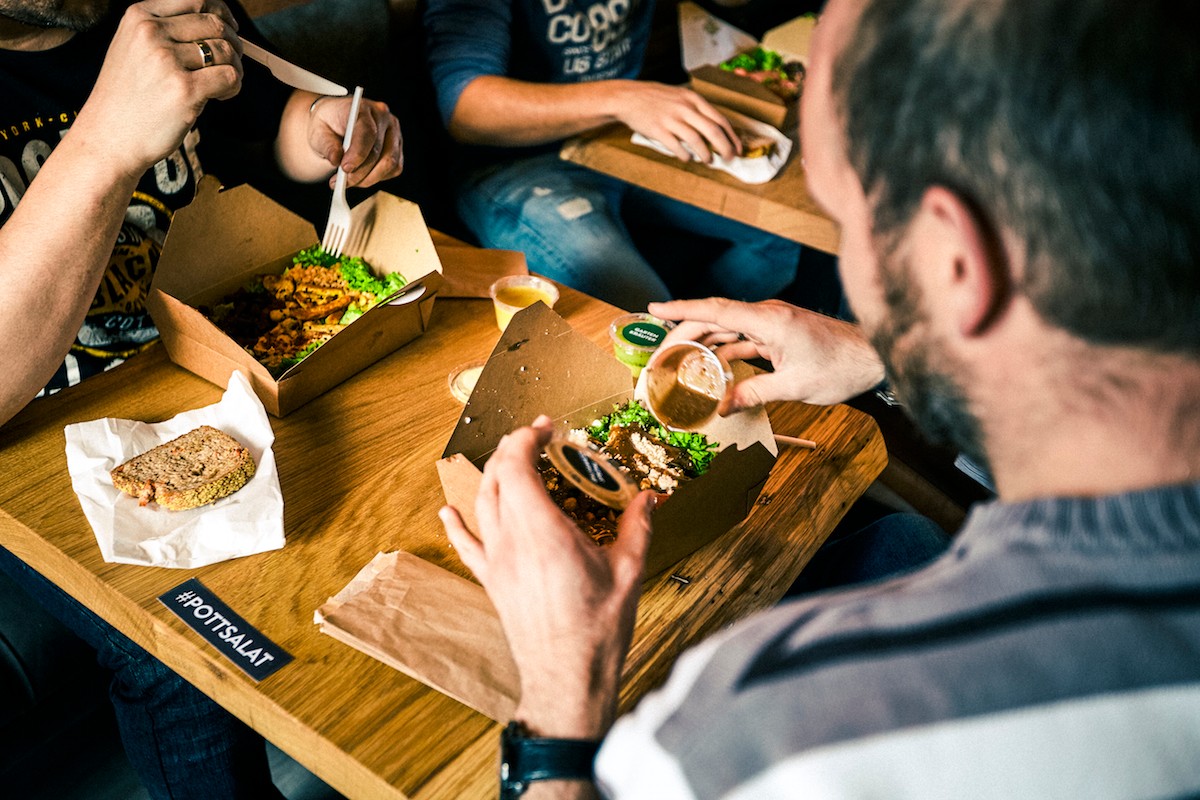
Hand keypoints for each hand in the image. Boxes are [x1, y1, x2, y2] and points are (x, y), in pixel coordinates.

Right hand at [75, 0, 242, 177]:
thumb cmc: (126, 99)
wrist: (108, 139)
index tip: (230, 27)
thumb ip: (165, 31)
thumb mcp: (133, 48)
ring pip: (226, 51)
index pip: (195, 0)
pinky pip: (230, 76)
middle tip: (233, 62)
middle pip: (215, 24)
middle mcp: (151, 33)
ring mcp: (167, 61)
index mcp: (139, 17)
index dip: (221, 13)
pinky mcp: (184, 90)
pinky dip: (234, 87)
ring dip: (235, 68)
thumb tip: (217, 23)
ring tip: (223, 84)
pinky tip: (221, 96)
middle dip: (233, 43)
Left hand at [308, 95, 403, 187]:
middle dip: (360, 172)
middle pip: (379, 151)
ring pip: (390, 164)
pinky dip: (377, 178)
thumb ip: (327, 145)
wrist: (335, 123)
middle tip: (341, 183)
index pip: (367, 132)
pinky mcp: (397, 149)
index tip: (345, 169)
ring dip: (369, 178)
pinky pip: (393, 169)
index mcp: (363, 108)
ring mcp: (394, 133)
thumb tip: (336, 160)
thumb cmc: (327, 125)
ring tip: (349, 182)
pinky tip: (361, 177)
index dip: (358, 153)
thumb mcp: (318, 132)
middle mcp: (383, 118)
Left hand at [439, 416, 654, 738]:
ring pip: (481, 503)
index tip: (545, 428)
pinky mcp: (493, 583)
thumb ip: (638, 527)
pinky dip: (457, 524)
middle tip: (537, 439)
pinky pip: (467, 545)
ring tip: (508, 458)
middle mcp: (511, 542)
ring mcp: (497, 563)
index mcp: (543, 532)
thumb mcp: (629, 571)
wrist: (568, 679)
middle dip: (512, 449)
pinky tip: (448, 512)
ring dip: (492, 474)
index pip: (516, 466)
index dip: (525, 439)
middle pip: (495, 478)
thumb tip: (650, 499)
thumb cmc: (597, 631)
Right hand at [609, 80, 740, 162]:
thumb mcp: (680, 96)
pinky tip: (687, 158)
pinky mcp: (658, 130)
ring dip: (706, 154)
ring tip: (708, 161)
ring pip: (697, 140)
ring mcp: (671, 119)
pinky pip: (677, 147)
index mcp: (693, 99)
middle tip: (729, 159)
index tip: (737, 148)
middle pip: (713, 131)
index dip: (732, 136)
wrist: (628, 97)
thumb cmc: (655, 98)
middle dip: (725, 148)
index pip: (720, 119)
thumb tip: (713, 130)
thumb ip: (696, 110)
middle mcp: (685, 108)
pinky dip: (685, 155)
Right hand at [648, 298, 885, 409]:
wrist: (873, 357)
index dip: (682, 309)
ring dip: (702, 342)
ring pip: (727, 327)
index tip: (656, 309)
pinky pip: (742, 337)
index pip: (716, 310)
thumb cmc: (841, 367)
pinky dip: (724, 349)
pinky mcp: (778, 333)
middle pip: (714, 318)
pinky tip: (709, 365)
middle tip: (659, 353)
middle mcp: (767, 315)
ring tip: (677, 360)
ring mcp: (773, 323)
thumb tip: (722, 408)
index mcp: (769, 321)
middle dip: (683, 333)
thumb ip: (753, 394)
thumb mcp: (794, 387)